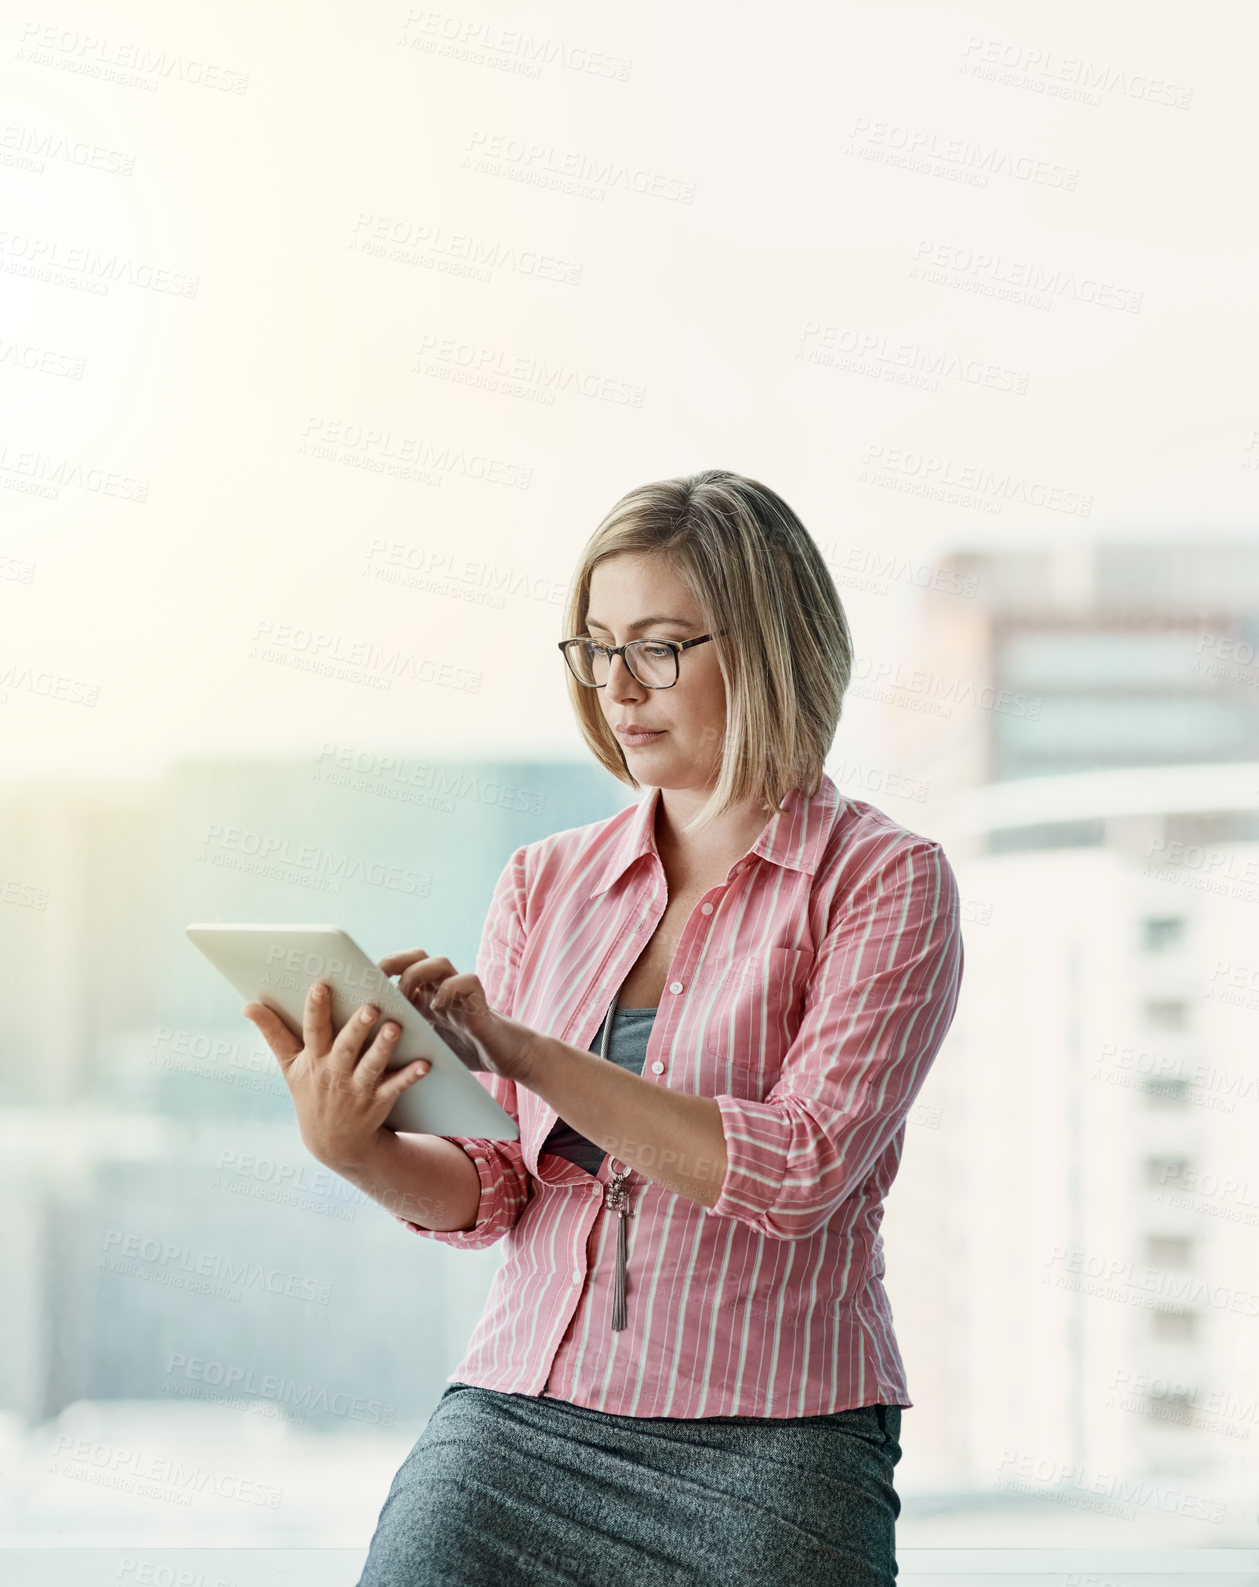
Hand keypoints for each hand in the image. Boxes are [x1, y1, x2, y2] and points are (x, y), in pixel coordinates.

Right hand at [242, 982, 430, 1172]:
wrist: (333, 1142)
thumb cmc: (311, 1092)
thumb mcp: (289, 1066)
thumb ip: (273, 1033)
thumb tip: (247, 1004)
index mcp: (312, 1060)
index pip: (312, 1031)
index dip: (315, 1009)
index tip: (321, 985)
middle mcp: (333, 1073)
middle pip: (345, 1047)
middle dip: (356, 1028)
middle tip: (370, 1007)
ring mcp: (356, 1088)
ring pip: (371, 1065)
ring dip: (383, 1047)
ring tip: (395, 1027)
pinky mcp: (378, 1101)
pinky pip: (395, 1087)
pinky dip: (409, 1076)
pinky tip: (424, 1064)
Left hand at [378, 948, 540, 1083]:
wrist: (508, 1058)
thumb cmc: (466, 1053)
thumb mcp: (426, 1044)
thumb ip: (406, 1036)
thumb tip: (366, 1043)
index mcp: (426, 998)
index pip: (400, 970)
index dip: (380, 970)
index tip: (357, 980)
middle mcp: (442, 989)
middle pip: (417, 957)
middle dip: (395, 962)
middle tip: (376, 979)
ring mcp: (462, 994)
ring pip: (440, 962)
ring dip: (418, 975)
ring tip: (407, 996)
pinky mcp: (481, 1002)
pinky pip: (467, 981)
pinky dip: (449, 990)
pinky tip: (438, 1008)